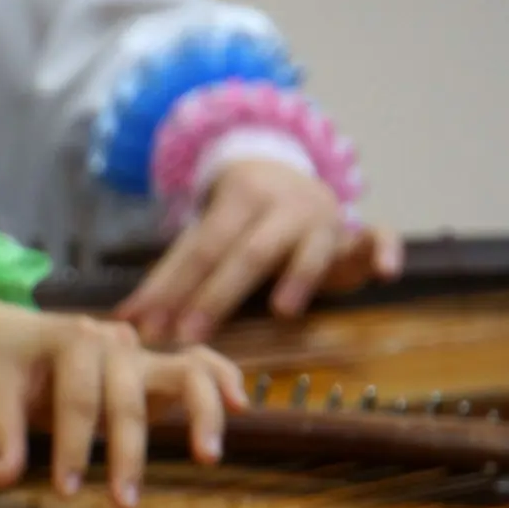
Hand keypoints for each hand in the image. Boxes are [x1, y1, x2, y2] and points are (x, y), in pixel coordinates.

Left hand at [0, 289, 244, 507]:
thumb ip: (1, 435)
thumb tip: (3, 480)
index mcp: (69, 340)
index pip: (78, 398)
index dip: (73, 446)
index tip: (66, 491)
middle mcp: (112, 342)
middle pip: (128, 397)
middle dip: (128, 453)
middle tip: (123, 507)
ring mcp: (137, 352)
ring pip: (183, 371)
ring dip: (198, 414)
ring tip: (207, 456)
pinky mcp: (152, 367)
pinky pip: (197, 365)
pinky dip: (221, 380)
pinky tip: (239, 407)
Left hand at [118, 159, 403, 342]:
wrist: (290, 173)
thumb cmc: (238, 223)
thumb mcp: (206, 238)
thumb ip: (170, 277)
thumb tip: (121, 320)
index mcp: (237, 199)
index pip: (198, 248)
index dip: (170, 288)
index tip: (144, 326)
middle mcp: (281, 205)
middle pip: (247, 253)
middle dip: (215, 295)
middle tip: (187, 334)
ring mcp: (322, 216)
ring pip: (311, 246)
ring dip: (298, 277)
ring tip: (283, 311)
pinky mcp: (356, 229)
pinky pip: (378, 236)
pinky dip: (384, 250)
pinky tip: (388, 273)